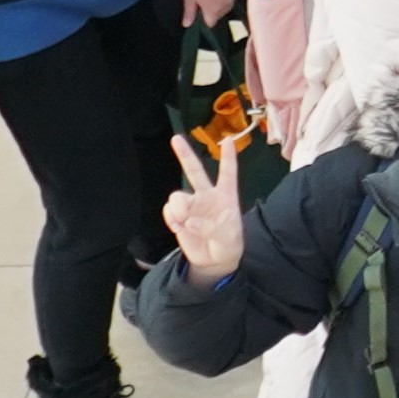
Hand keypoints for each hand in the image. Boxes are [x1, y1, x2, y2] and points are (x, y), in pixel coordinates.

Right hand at [159, 135, 246, 277]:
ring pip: (177, 196)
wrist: (215, 259)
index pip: (227, 173)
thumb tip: (189, 221)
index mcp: (226, 196)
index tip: (228, 140)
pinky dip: (172, 219)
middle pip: (194, 171)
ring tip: (186, 224)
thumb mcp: (229, 237)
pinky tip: (179, 228)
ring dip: (179, 210)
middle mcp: (206, 195)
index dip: (228, 157)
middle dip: (184, 154)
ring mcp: (191, 205)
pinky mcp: (178, 215)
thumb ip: (211, 228)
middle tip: (175, 138)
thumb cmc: (228, 243)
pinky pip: (169, 211)